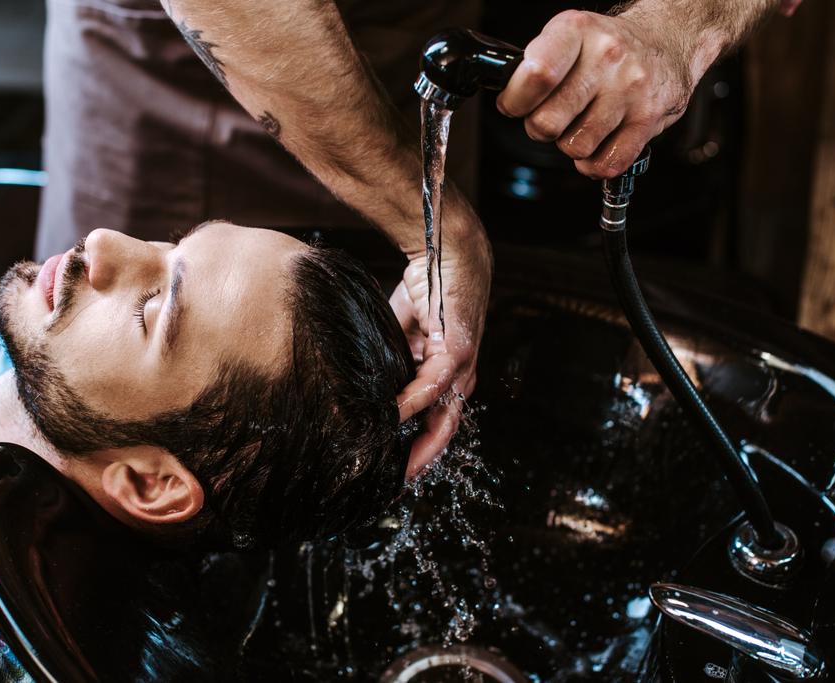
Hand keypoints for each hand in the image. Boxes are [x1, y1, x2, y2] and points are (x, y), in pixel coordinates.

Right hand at [391, 225, 490, 478]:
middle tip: (390, 487)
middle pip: (444, 436)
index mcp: (448, 381)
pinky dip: (414, 401)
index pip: (434, 428)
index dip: (414, 455)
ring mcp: (464, 367)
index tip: (388, 478)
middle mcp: (461, 380)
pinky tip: (394, 414)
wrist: (446, 253)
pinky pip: (435, 384)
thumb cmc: (428, 293)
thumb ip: (395, 367)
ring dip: (418, 445)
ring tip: (391, 465)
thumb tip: (370, 393)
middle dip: (417, 465)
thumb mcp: (404, 338)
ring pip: (445, 419)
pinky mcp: (458, 348)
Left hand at [496, 9, 697, 178]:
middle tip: (550, 118)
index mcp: (577, 31)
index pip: (536, 75)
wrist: (667, 39)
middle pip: (548, 121)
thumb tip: (509, 102)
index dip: (515, 101)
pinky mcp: (648, 119)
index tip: (514, 105)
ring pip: (575, 146)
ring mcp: (630, 89)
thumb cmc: (608, 45)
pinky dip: (594, 164)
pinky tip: (596, 145)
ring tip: (580, 125)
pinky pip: (607, 163)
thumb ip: (537, 64)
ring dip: (570, 144)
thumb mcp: (569, 35)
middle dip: (539, 128)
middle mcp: (607, 57)